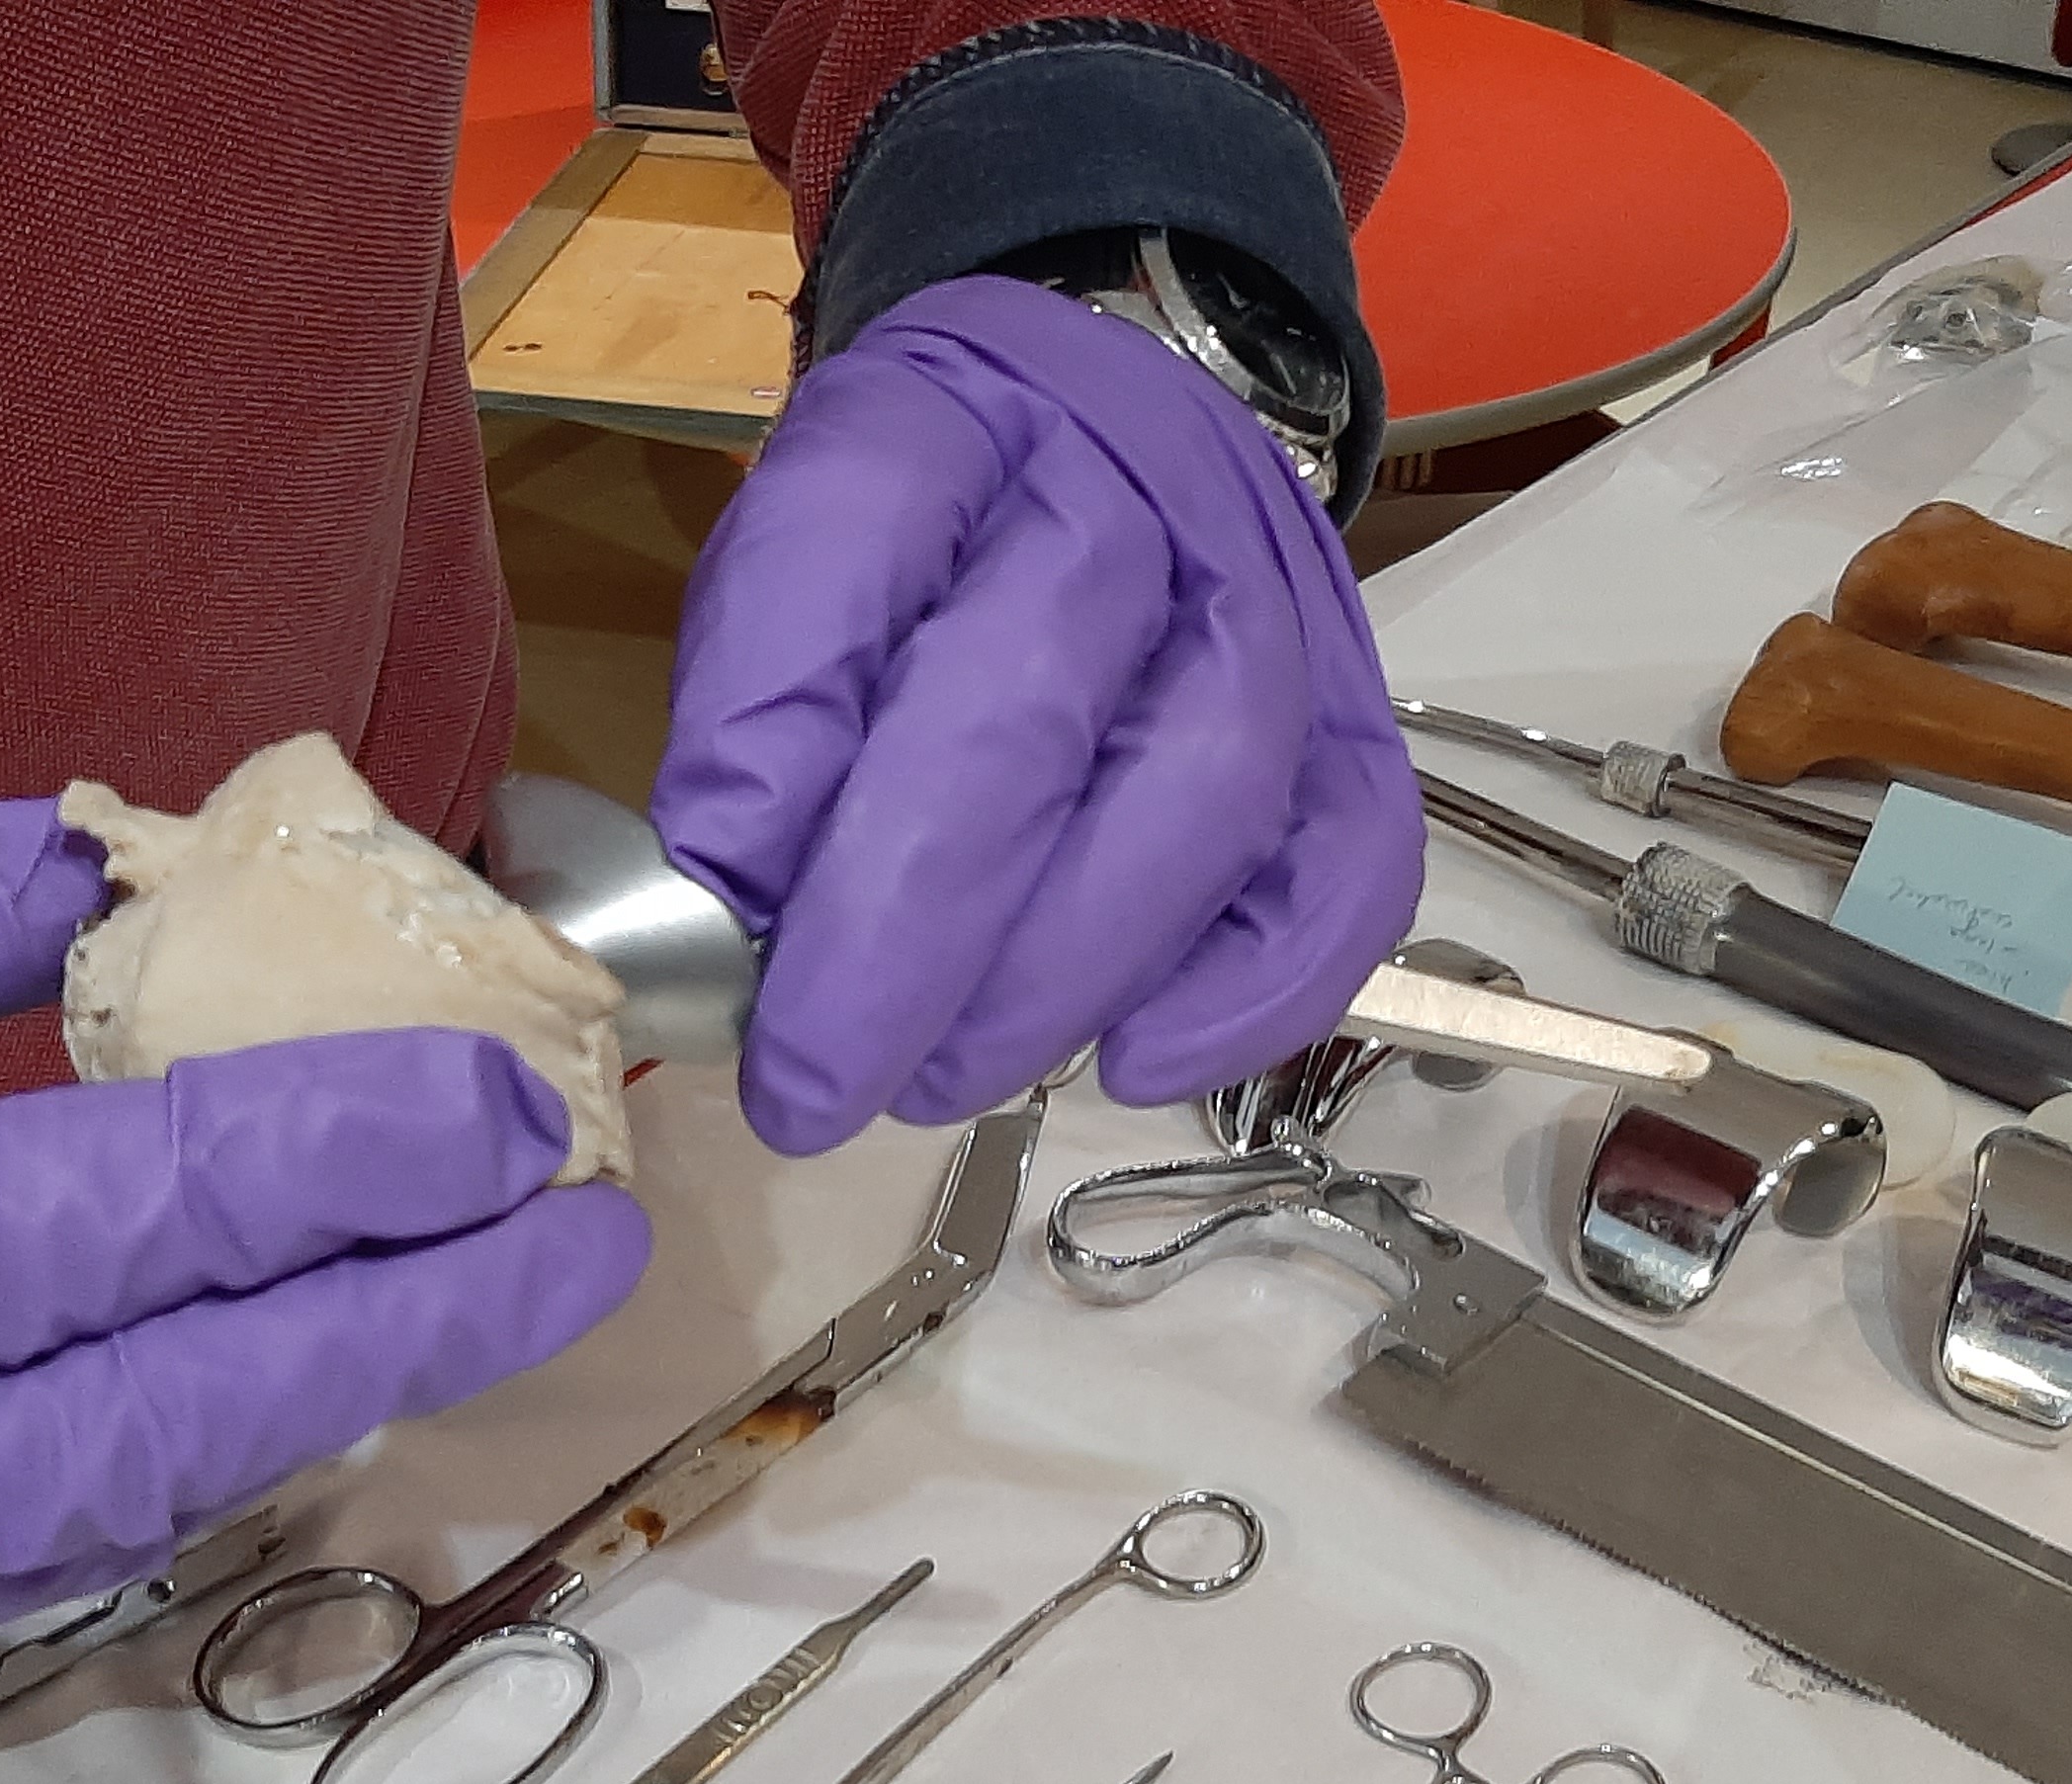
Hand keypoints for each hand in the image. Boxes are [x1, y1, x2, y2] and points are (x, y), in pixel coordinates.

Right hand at [0, 803, 647, 1761]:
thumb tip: (98, 867)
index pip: (90, 1240)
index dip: (327, 1169)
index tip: (509, 1102)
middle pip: (148, 1434)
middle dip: (393, 1329)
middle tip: (586, 1229)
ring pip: (77, 1529)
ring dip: (278, 1403)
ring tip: (442, 1282)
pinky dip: (120, 1471)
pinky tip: (224, 1375)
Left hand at [655, 273, 1422, 1155]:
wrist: (1124, 456)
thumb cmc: (931, 550)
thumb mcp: (800, 571)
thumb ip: (759, 712)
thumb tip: (733, 907)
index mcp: (949, 415)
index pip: (853, 548)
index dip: (776, 749)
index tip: (714, 916)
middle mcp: (1131, 489)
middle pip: (1031, 702)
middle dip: (905, 929)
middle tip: (812, 1081)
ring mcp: (1272, 604)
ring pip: (1202, 790)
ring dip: (1058, 977)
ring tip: (939, 1079)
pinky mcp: (1357, 725)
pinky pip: (1347, 867)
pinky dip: (1247, 992)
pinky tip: (1133, 1065)